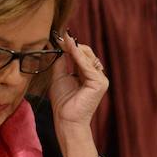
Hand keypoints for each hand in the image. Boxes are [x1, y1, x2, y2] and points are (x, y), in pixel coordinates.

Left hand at [48, 30, 107, 156]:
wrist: (66, 120)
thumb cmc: (63, 103)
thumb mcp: (60, 77)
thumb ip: (61, 62)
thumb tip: (56, 47)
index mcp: (88, 75)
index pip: (82, 56)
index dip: (71, 46)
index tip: (59, 36)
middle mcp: (97, 75)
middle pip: (87, 54)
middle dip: (73, 45)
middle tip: (61, 36)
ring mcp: (100, 79)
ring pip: (88, 57)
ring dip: (75, 48)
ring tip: (64, 39)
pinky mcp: (100, 83)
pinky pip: (87, 65)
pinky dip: (78, 55)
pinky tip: (70, 47)